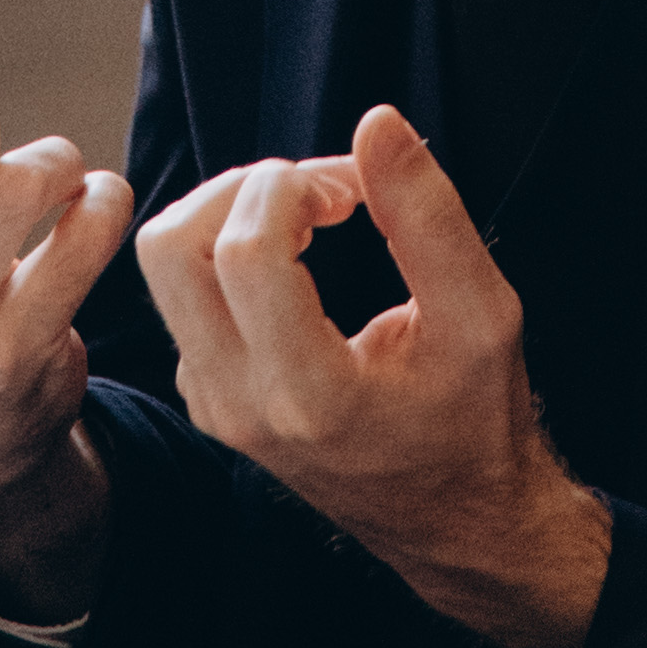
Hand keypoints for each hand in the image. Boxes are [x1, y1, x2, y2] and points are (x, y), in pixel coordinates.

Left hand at [134, 100, 613, 647]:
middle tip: (318, 191)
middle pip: (172, 248)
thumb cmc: (477, 420)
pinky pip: (180, 295)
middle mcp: (242, 407)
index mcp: (310, 395)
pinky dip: (224, 247)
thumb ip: (428, 216)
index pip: (245, 253)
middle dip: (243, 186)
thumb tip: (376, 123)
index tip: (354, 188)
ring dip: (228, 210)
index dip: (293, 186)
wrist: (456, 523)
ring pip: (162, 267)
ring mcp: (214, 407)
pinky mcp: (207, 397)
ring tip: (307, 215)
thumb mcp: (484, 314)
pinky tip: (296, 257)